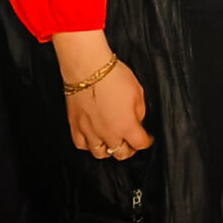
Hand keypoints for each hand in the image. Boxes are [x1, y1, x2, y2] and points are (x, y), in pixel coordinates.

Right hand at [55, 31, 152, 159]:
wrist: (88, 68)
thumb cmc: (112, 76)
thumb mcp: (138, 91)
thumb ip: (139, 111)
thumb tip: (137, 120)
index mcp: (127, 126)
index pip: (140, 144)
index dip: (145, 141)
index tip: (146, 139)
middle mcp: (108, 133)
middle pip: (121, 153)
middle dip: (129, 149)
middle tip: (130, 142)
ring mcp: (90, 132)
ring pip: (100, 153)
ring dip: (109, 149)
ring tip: (112, 141)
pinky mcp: (76, 126)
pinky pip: (81, 145)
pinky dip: (88, 144)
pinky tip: (93, 138)